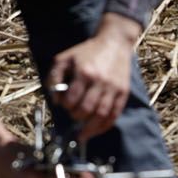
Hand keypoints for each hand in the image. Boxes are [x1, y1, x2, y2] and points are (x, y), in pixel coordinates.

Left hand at [49, 12, 141, 140]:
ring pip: (101, 115)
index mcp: (84, 72)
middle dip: (77, 116)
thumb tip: (55, 100)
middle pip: (87, 109)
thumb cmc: (86, 52)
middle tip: (73, 115)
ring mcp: (114, 88)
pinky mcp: (123, 93)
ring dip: (90, 128)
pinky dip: (105, 126)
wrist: (114, 43)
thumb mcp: (65, 58)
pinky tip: (96, 131)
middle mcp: (100, 81)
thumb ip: (54, 77)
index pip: (72, 99)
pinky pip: (114, 114)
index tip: (64, 104)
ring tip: (82, 133)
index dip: (66, 106)